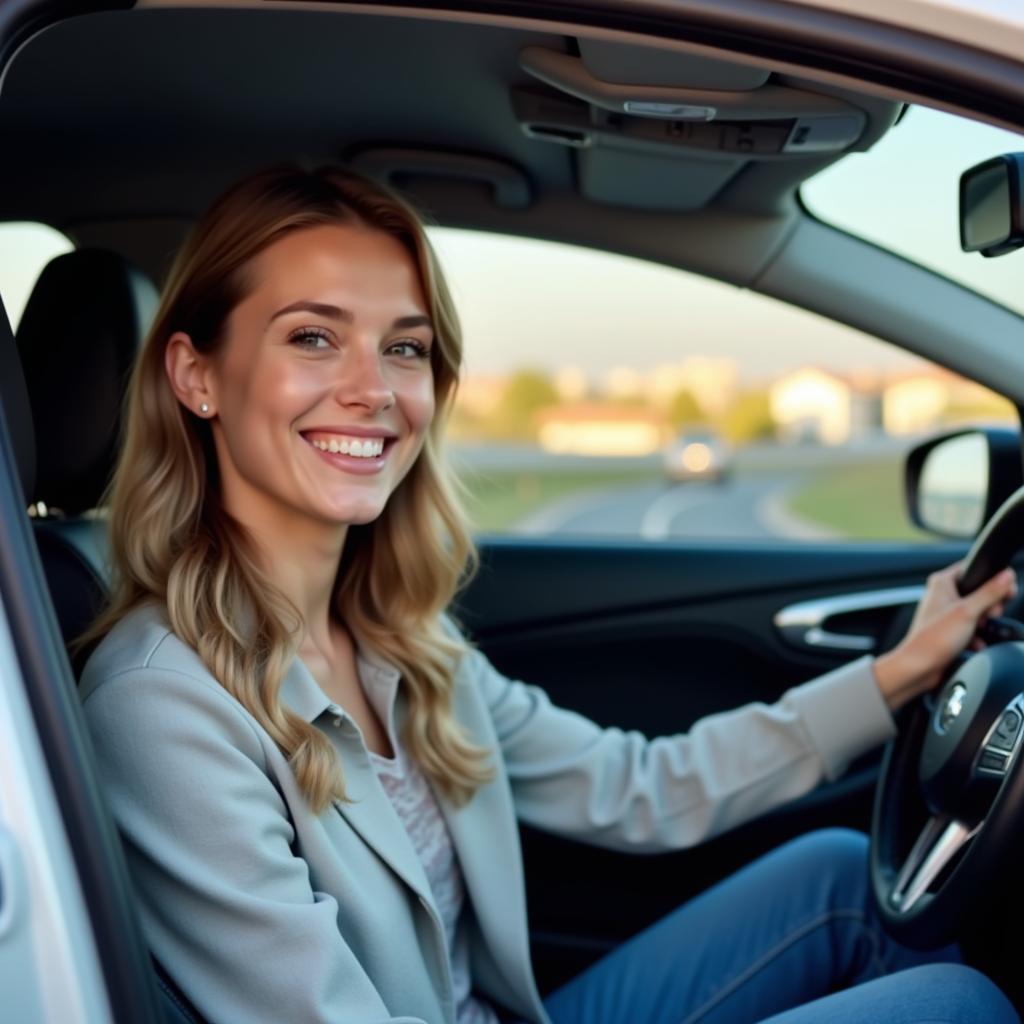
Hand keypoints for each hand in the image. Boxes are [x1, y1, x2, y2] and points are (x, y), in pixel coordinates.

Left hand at [873, 561, 1017, 709]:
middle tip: (989, 614)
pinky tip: (974, 642)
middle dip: (989, 606)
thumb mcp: (968, 612)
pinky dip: (976, 635)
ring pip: (978, 611)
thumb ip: (990, 592)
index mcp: (942, 582)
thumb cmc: (933, 639)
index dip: (993, 578)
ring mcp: (945, 612)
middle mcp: (942, 594)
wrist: (918, 668)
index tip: (1005, 590)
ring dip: (983, 623)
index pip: (974, 568)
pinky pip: (972, 627)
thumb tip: (1007, 575)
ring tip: (978, 630)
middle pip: (980, 591)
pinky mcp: (949, 629)